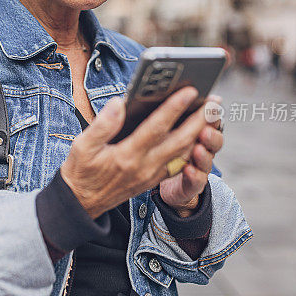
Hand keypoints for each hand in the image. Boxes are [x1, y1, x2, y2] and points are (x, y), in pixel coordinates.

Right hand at [60, 86, 213, 218]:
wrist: (81, 204)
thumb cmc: (80, 171)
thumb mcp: (82, 146)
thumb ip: (102, 124)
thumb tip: (120, 103)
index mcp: (126, 156)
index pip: (156, 128)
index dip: (174, 108)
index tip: (190, 91)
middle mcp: (144, 168)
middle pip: (179, 141)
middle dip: (199, 120)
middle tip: (214, 101)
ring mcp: (151, 176)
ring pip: (183, 153)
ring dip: (200, 133)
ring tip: (211, 113)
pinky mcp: (153, 180)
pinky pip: (178, 163)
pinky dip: (191, 147)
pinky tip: (198, 133)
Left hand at [159, 97, 223, 216]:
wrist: (151, 181)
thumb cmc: (153, 146)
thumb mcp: (156, 128)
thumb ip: (162, 114)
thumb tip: (152, 96)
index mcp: (193, 130)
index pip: (207, 120)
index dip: (211, 112)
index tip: (213, 102)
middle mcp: (200, 147)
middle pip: (213, 139)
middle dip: (211, 132)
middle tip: (205, 127)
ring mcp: (197, 167)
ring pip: (207, 160)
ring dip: (204, 154)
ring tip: (198, 148)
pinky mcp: (190, 186)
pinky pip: (196, 182)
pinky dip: (195, 175)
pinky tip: (189, 169)